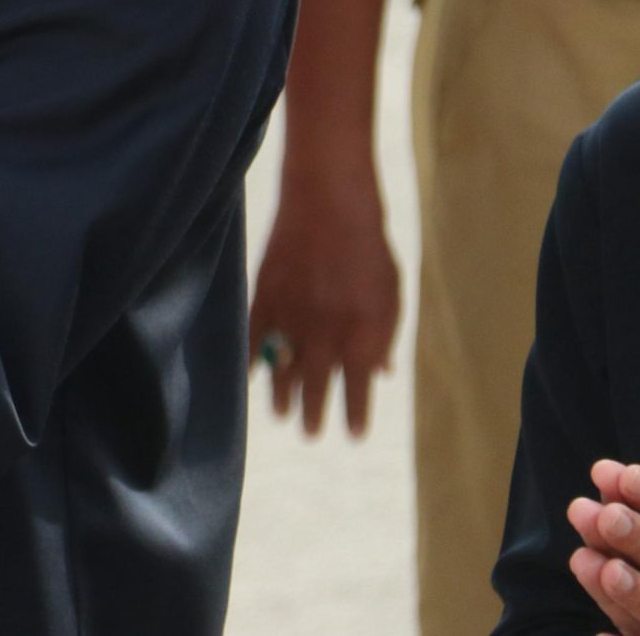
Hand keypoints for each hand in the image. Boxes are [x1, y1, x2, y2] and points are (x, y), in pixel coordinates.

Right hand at [246, 155, 400, 435]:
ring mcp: (292, 314)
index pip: (357, 385)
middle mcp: (326, 330)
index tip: (351, 435)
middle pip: (316, 383)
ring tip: (279, 414)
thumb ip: (384, 337)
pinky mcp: (266, 296)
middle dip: (313, 412)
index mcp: (362, 331)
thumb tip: (382, 374)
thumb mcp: (390, 294)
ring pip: (283, 366)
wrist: (329, 204)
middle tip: (310, 434)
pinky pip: (254, 337)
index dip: (354, 413)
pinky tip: (249, 375)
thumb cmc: (367, 248)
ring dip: (281, 393)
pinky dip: (251, 358)